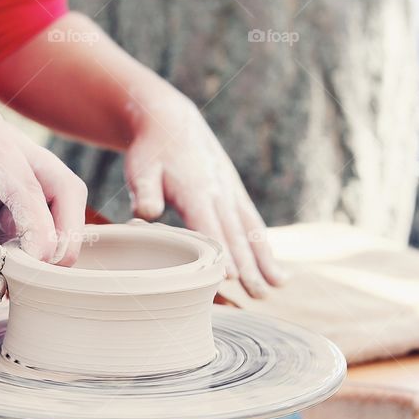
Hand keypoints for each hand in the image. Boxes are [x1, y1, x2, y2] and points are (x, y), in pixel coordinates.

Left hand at [0, 106, 87, 264]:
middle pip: (63, 188)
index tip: (39, 264)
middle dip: (62, 234)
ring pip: (55, 205)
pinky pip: (32, 218)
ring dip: (42, 243)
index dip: (39, 227)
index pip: (27, 184)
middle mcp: (7, 142)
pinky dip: (22, 245)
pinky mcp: (6, 186)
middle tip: (48, 276)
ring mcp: (12, 163)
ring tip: (13, 275)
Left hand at [124, 91, 285, 296]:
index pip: (210, 227)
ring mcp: (231, 194)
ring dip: (265, 260)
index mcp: (195, 190)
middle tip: (259, 296)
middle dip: (249, 267)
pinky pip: (253, 223)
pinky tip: (276, 269)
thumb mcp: (139, 168)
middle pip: (235, 236)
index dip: (221, 252)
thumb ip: (144, 191)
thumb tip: (146, 213)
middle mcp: (219, 194)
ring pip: (251, 231)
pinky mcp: (235, 195)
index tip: (233, 277)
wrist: (172, 122)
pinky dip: (265, 246)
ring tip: (278, 286)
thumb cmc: (151, 152)